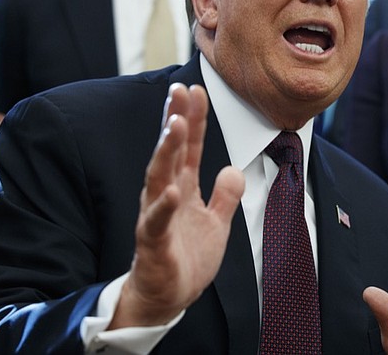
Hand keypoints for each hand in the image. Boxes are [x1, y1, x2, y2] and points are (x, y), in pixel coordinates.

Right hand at [110, 83, 244, 327]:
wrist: (167, 298)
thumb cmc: (186, 258)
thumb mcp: (216, 223)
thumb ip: (225, 196)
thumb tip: (233, 169)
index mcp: (182, 188)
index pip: (189, 147)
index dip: (194, 119)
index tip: (196, 89)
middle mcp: (166, 195)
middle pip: (171, 152)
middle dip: (175, 120)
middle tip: (179, 90)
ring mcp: (157, 217)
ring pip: (159, 178)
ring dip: (167, 151)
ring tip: (176, 125)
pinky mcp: (153, 243)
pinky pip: (157, 222)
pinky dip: (164, 206)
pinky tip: (173, 190)